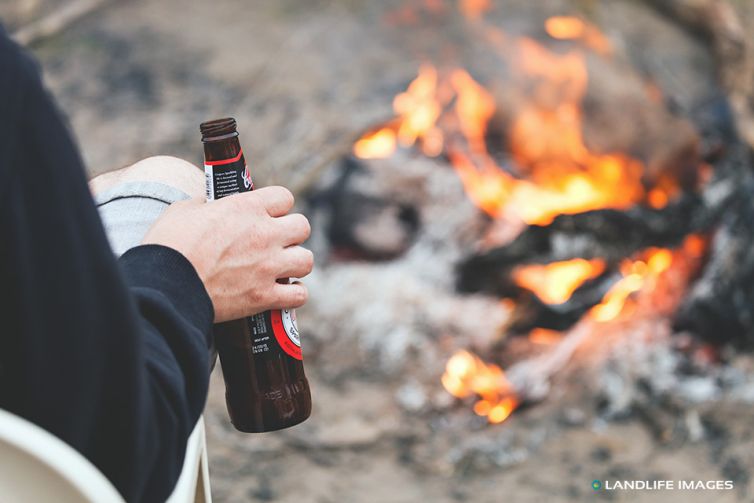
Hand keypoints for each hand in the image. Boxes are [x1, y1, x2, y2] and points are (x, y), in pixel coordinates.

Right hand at [142, 186, 312, 321]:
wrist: (165, 285)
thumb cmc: (169, 245)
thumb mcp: (184, 210)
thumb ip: (207, 205)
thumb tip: (211, 207)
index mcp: (246, 207)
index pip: (284, 197)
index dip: (277, 207)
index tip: (267, 216)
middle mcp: (264, 234)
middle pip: (303, 227)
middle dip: (291, 234)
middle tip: (275, 244)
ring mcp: (268, 266)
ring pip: (306, 260)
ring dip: (296, 264)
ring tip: (281, 269)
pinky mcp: (264, 296)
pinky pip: (299, 295)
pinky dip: (293, 295)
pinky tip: (282, 293)